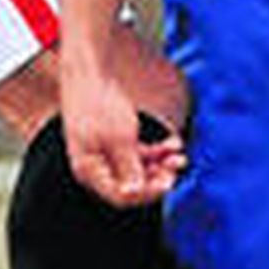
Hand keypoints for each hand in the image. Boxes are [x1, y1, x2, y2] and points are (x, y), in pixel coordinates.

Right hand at [62, 72, 185, 207]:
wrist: (88, 71)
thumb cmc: (100, 103)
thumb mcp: (119, 137)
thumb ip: (129, 167)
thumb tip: (134, 194)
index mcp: (89, 171)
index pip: (120, 197)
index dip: (147, 194)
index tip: (169, 183)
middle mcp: (95, 168)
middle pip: (130, 186)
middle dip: (157, 178)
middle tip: (177, 166)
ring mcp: (104, 155)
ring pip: (137, 170)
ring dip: (160, 164)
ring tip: (179, 155)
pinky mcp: (112, 142)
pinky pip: (137, 154)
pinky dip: (155, 151)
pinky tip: (173, 144)